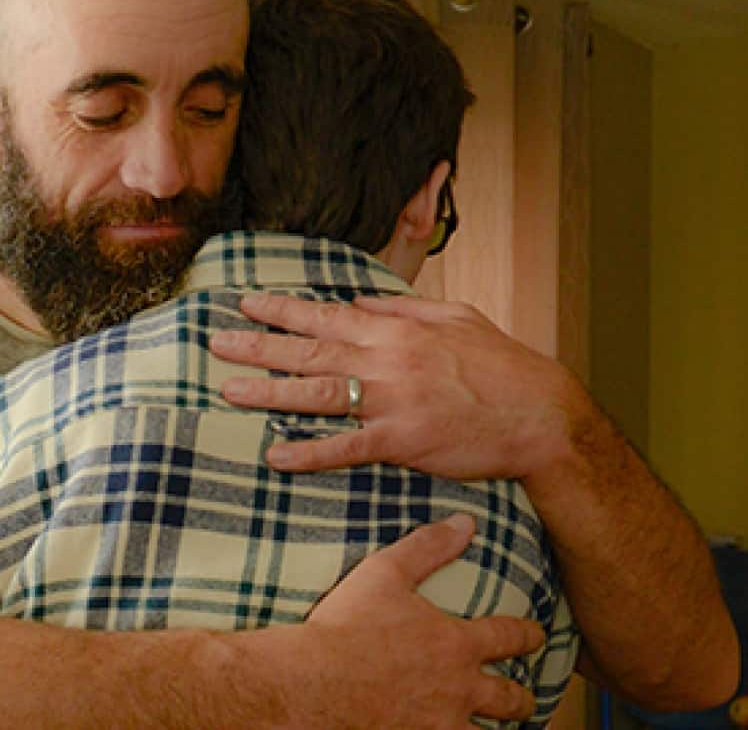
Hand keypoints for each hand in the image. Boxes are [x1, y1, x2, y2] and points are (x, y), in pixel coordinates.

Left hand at [209, 292, 596, 479]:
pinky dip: (309, 452)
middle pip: (309, 352)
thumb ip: (401, 308)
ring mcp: (391, 401)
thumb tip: (357, 301)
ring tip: (228, 389)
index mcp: (395, 330)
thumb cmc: (500, 364)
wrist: (540, 413)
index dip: (282, 310)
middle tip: (215, 342)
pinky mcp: (402, 441)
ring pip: (318, 394)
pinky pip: (346, 447)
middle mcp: (386, 360)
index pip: (325, 316)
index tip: (245, 303)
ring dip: (269, 392)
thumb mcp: (455, 317)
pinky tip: (275, 455)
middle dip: (258, 345)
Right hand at [278, 514, 543, 727]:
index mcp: (455, 643)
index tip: (536, 634)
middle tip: (525, 696)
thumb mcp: (385, 573)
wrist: (315, 682)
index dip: (526, 633)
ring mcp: (441, 724)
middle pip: (509, 698)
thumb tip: (465, 522)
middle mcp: (459, 688)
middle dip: (521, 697)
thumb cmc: (347, 625)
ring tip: (496, 729)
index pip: (507, 636)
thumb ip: (427, 546)